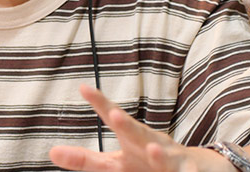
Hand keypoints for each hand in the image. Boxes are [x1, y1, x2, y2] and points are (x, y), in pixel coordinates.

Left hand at [49, 85, 211, 171]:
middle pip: (137, 133)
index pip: (112, 119)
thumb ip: (85, 160)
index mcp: (130, 142)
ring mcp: (171, 158)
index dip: (99, 103)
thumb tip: (52, 153)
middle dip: (126, 125)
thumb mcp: (116, 164)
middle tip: (114, 115)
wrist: (197, 167)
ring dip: (158, 155)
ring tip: (151, 150)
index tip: (83, 87)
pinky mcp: (189, 171)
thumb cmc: (147, 165)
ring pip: (165, 156)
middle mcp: (150, 144)